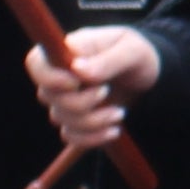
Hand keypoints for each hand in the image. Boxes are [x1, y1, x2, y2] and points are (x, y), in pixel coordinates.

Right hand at [33, 24, 157, 148]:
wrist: (153, 78)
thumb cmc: (139, 55)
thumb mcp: (132, 50)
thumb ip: (107, 60)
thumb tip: (77, 69)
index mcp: (69, 51)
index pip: (35, 62)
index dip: (48, 77)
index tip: (76, 83)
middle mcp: (62, 75)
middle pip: (47, 96)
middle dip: (79, 101)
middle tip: (107, 92)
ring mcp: (67, 99)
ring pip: (59, 119)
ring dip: (92, 121)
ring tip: (120, 113)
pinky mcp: (77, 120)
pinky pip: (70, 136)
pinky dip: (93, 138)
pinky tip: (115, 130)